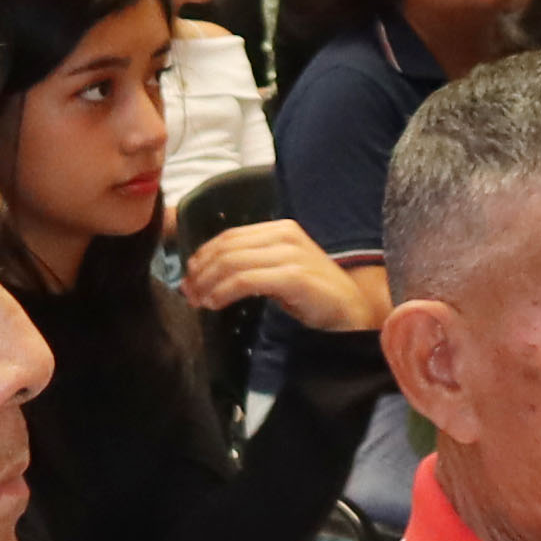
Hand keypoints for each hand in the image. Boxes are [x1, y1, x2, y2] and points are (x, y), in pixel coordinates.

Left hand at [179, 220, 384, 333]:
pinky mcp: (294, 276)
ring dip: (208, 283)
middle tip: (188, 293)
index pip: (229, 236)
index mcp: (280, 229)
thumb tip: (204, 275)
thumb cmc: (313, 295)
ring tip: (199, 301)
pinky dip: (224, 291)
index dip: (203, 256)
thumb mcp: (278, 271)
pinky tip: (215, 304)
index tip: (188, 278)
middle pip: (227, 248)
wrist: (352, 312)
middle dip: (201, 272)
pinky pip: (246, 280)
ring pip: (232, 263)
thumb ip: (249, 265)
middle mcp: (285, 235)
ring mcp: (291, 254)